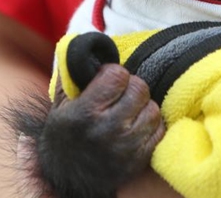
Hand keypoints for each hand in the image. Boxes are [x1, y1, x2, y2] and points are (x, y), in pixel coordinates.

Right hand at [38, 64, 165, 195]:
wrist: (67, 178)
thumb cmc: (66, 135)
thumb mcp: (61, 104)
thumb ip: (72, 75)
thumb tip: (80, 43)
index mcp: (85, 113)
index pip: (118, 75)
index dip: (114, 74)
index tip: (108, 80)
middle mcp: (106, 130)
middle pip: (139, 89)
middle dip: (130, 87)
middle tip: (120, 95)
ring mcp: (125, 147)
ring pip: (152, 109)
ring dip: (142, 106)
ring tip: (128, 111)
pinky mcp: (139, 160)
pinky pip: (159, 130)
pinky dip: (150, 125)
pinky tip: (136, 126)